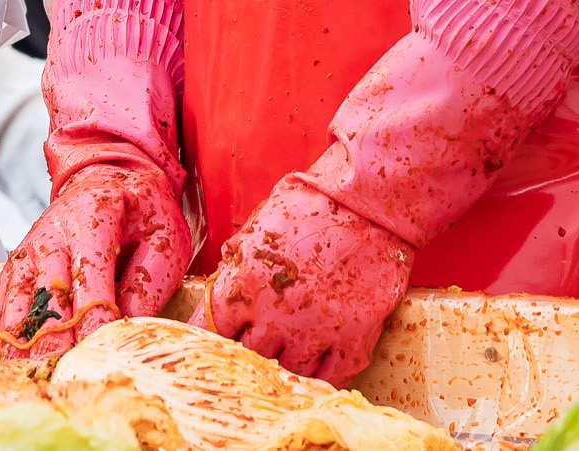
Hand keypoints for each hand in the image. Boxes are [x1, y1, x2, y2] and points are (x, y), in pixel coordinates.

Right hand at [0, 164, 187, 358]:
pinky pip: (1, 297)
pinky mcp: (19, 261)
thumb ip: (148, 282)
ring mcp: (30, 247)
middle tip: (58, 377)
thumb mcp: (164, 236)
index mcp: (92, 217)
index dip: (92, 319)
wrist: (110, 177)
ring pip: (17, 299)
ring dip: (19, 341)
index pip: (89, 277)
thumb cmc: (142, 209)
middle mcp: (52, 232)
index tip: (96, 355)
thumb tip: (126, 328)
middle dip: (51, 340)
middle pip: (47, 294)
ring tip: (22, 378)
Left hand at [196, 176, 410, 384]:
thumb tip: (226, 273)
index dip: (209, 333)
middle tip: (251, 343)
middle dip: (245, 348)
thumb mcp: (259, 221)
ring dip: (283, 363)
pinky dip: (322, 376)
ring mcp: (316, 330)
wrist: (369, 203)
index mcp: (245, 283)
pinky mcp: (354, 338)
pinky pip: (332, 377)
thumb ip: (238, 255)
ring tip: (284, 354)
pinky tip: (318, 367)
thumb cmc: (313, 202)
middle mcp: (276, 314)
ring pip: (287, 371)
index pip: (210, 327)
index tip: (212, 339)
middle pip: (246, 354)